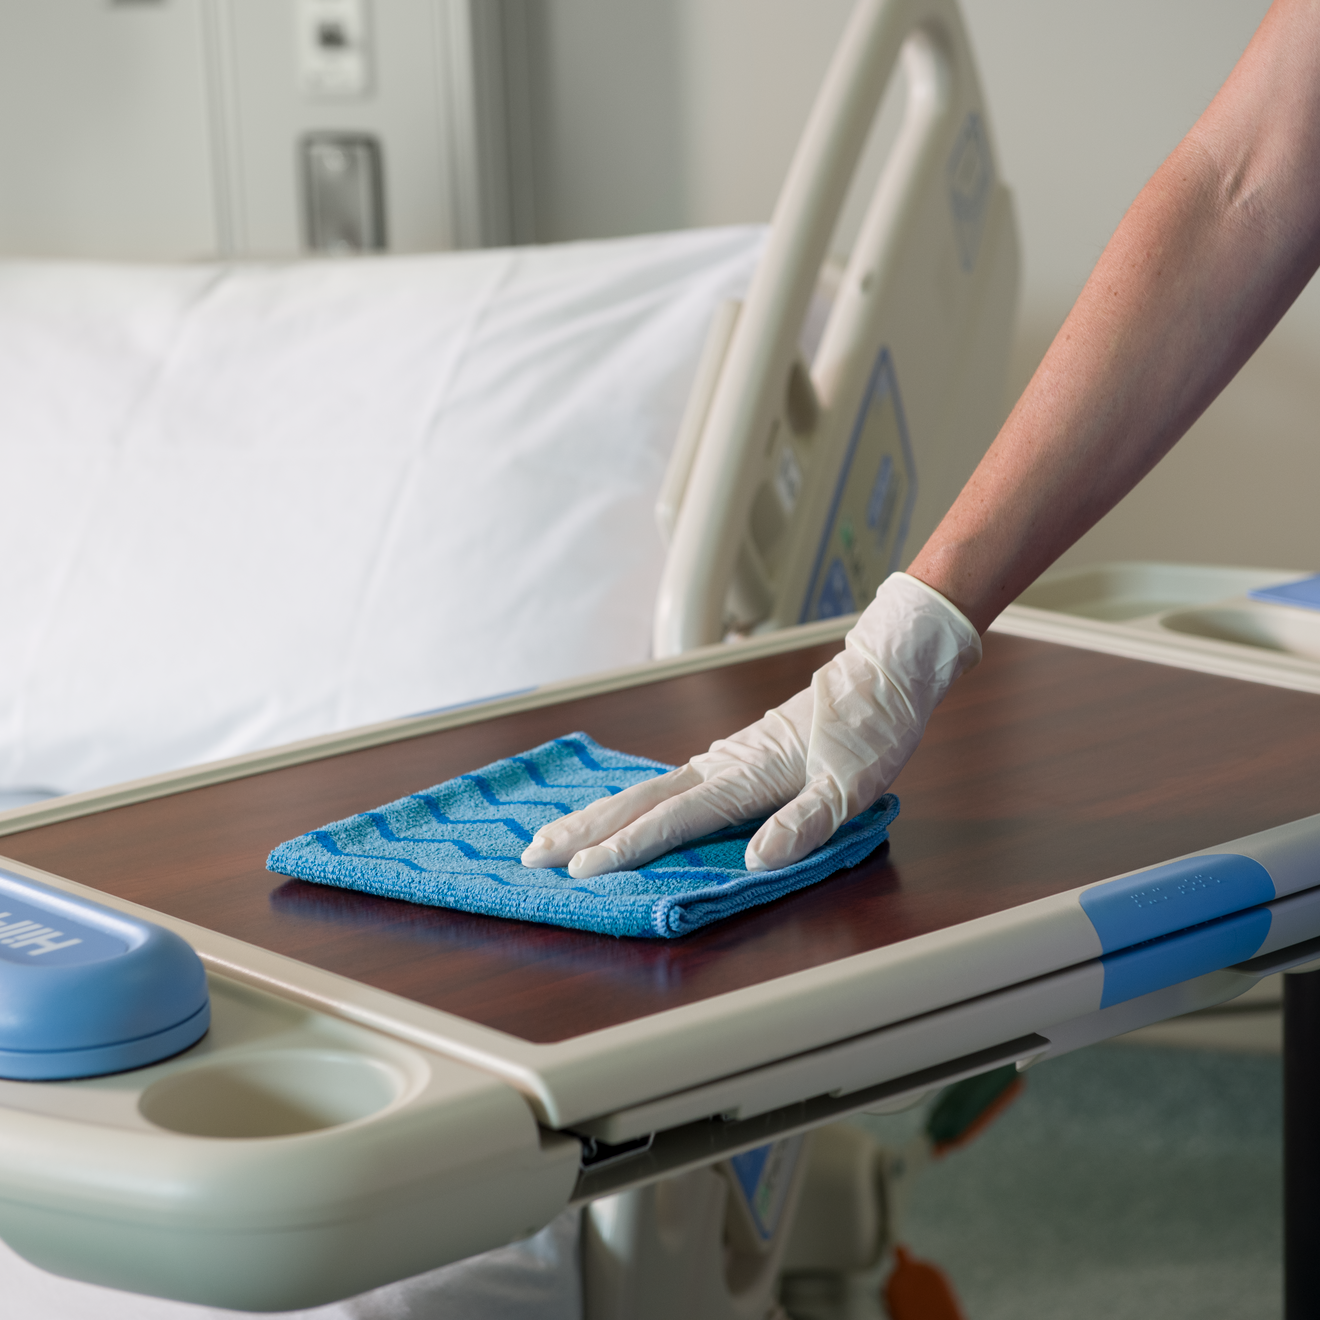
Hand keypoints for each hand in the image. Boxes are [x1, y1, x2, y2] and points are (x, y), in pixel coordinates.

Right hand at [520, 573, 980, 877]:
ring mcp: (721, 757)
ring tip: (553, 836)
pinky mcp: (730, 757)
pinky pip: (666, 785)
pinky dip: (629, 802)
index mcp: (745, 775)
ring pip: (645, 789)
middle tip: (532, 853)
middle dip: (583, 829)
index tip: (580, 869)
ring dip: (596, 814)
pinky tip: (618, 812)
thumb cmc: (870, 728)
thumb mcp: (852, 784)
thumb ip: (805, 822)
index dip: (626, 847)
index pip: (673, 818)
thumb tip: (757, 860)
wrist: (882, 672)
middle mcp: (721, 764)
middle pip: (638, 799)